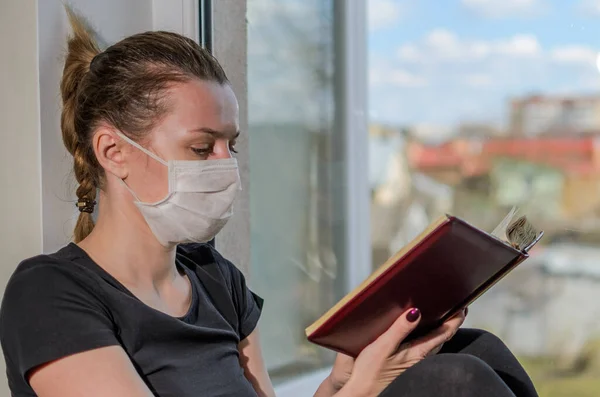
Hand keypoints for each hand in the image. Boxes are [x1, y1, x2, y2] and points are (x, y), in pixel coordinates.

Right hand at [328, 307, 465, 396]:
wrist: (362, 394)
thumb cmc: (370, 373)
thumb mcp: (383, 347)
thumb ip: (399, 329)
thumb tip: (415, 312)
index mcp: (417, 352)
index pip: (443, 333)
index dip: (455, 319)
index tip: (463, 306)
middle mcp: (420, 359)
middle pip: (441, 338)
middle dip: (450, 323)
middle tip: (457, 308)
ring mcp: (414, 364)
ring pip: (434, 345)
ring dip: (440, 331)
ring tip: (443, 318)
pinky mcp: (407, 367)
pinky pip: (424, 350)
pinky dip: (429, 338)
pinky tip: (422, 335)